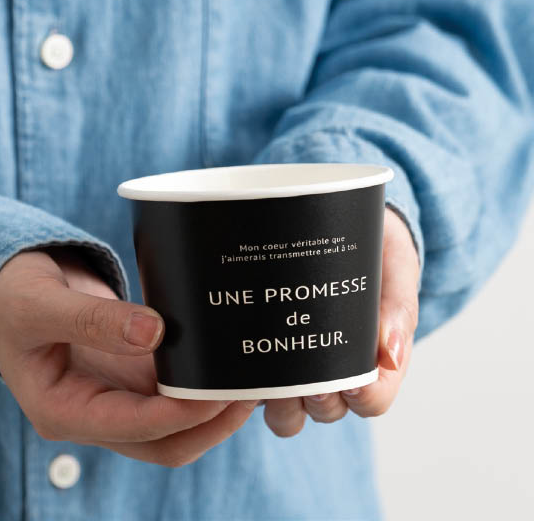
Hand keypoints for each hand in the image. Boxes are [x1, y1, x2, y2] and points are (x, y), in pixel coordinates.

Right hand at [0, 247, 256, 465]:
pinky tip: (226, 361)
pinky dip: (201, 381)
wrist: (11, 289)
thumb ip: (92, 320)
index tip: (218, 393)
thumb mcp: (40, 304)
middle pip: (164, 440)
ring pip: (175, 420)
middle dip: (210, 423)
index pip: (132, 427)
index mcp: (62, 411)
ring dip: (213, 407)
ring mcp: (115, 395)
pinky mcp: (131, 373)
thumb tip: (155, 332)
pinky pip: (172, 388)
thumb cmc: (13, 298)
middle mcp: (94, 413)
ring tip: (250, 378)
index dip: (179, 414)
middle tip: (250, 390)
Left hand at [262, 208, 419, 435]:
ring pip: (288, 412)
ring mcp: (296, 367)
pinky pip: (252, 390)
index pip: (372, 400)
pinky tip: (239, 372)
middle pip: (327, 411)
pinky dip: (246, 390)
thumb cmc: (372, 249)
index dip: (364, 398)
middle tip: (308, 378)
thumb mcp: (395, 264)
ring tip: (269, 377)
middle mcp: (333, 370)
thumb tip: (390, 355)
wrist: (335, 224)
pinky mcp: (264, 356)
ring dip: (281, 404)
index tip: (352, 382)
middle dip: (319, 401)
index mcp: (372, 358)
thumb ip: (398, 304)